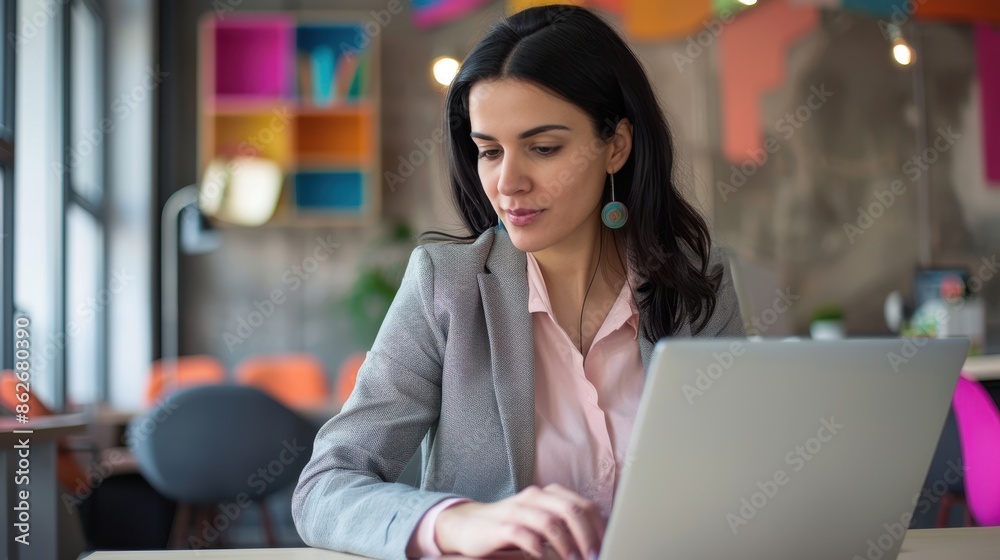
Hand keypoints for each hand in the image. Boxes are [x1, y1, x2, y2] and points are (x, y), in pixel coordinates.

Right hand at [434, 483, 604, 559]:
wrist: (469, 524)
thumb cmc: (512, 525)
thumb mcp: (541, 520)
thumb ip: (564, 525)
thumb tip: (595, 541)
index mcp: (549, 494)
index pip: (584, 505)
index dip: (599, 526)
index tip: (607, 545)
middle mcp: (534, 497)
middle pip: (571, 510)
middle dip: (587, 535)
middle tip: (594, 555)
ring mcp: (517, 509)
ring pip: (549, 522)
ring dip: (566, 544)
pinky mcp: (501, 526)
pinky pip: (523, 534)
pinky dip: (537, 547)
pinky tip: (542, 556)